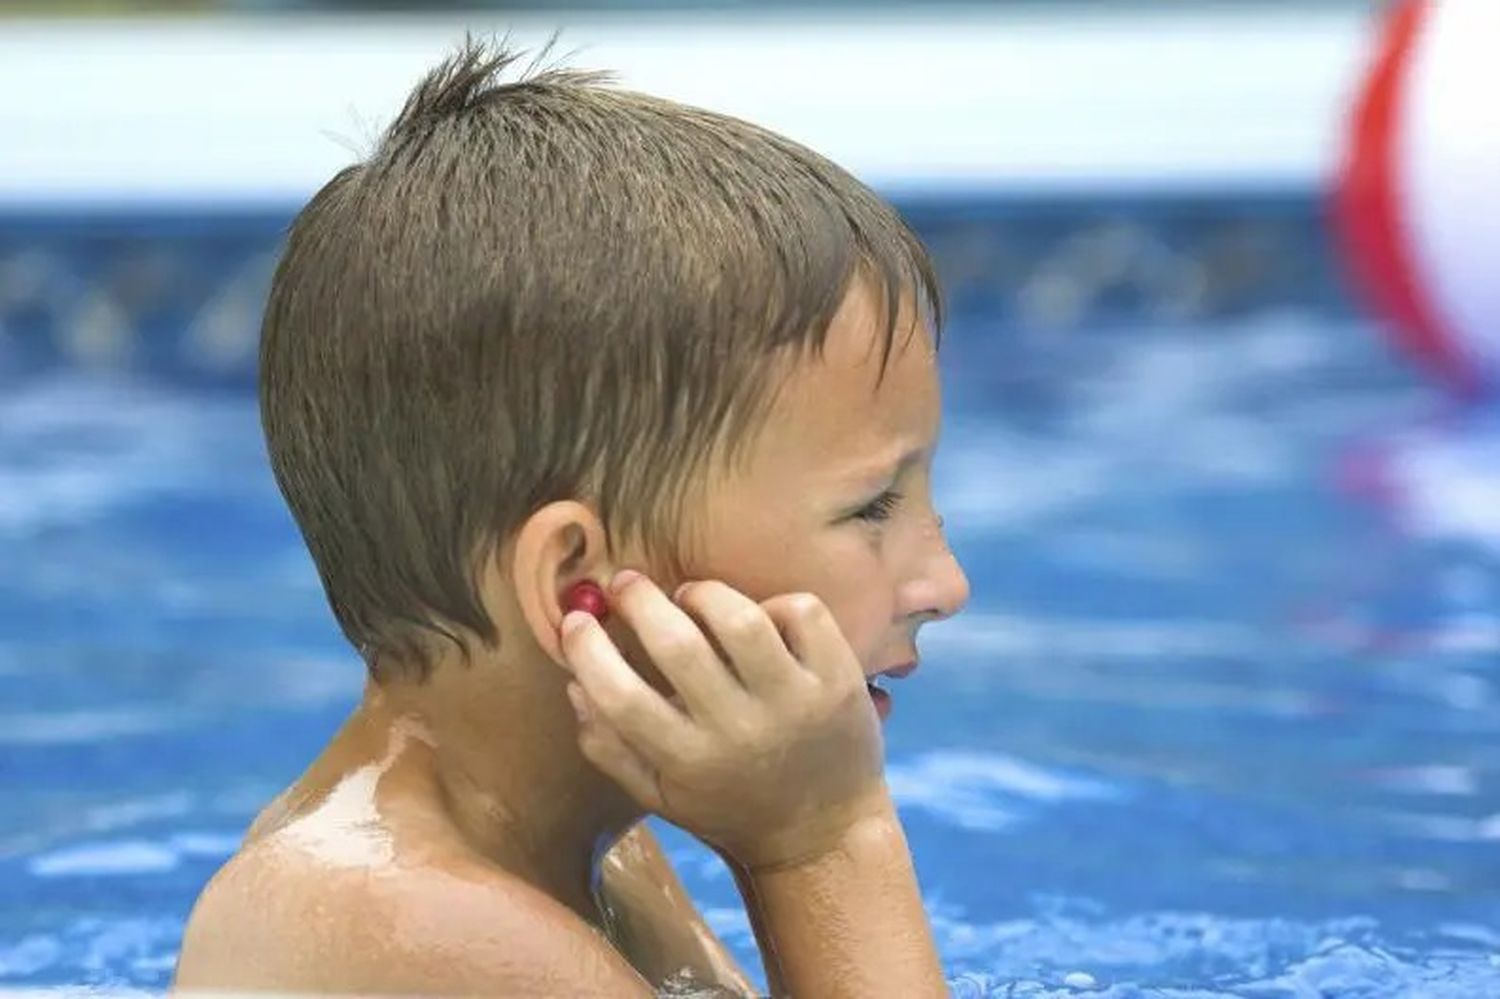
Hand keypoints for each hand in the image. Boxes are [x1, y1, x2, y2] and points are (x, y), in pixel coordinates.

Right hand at [558, 572, 889, 870]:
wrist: (824, 836)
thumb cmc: (731, 809)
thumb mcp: (661, 795)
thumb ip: (609, 746)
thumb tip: (572, 682)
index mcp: (688, 760)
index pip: (621, 697)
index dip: (587, 650)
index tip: (576, 621)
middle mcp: (739, 729)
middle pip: (678, 645)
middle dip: (639, 601)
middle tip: (625, 584)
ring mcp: (794, 702)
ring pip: (741, 620)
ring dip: (704, 593)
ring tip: (689, 595)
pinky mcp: (837, 680)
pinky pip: (802, 613)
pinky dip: (775, 602)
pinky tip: (759, 616)